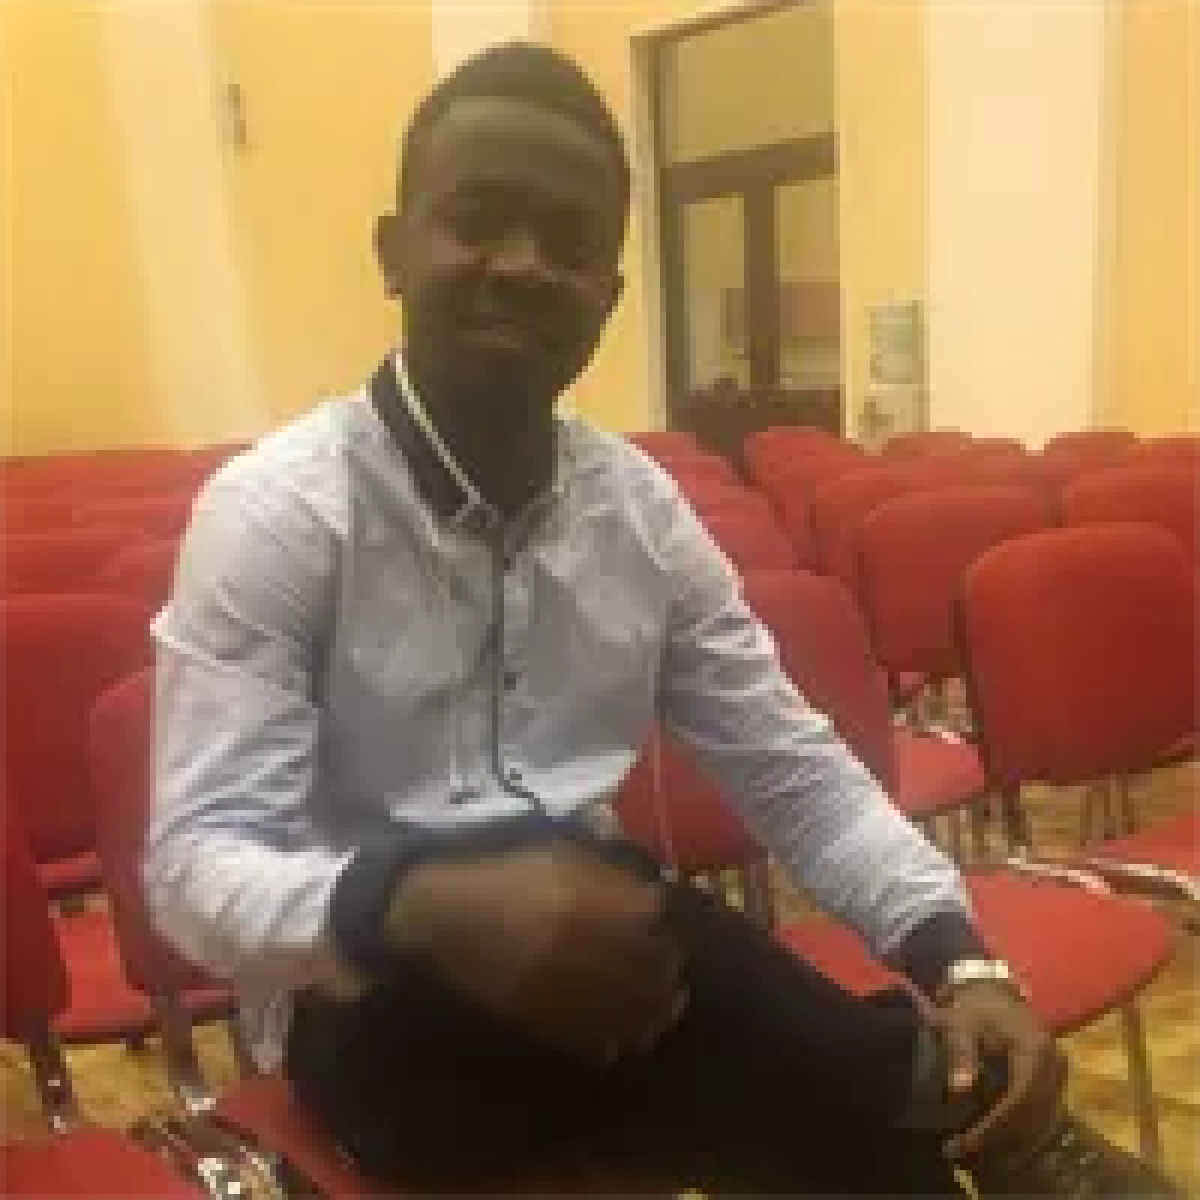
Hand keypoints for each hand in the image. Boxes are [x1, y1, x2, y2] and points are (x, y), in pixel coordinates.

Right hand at [386, 839, 686, 1066]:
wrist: (447, 917)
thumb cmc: (506, 877)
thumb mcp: (558, 854)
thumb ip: (605, 867)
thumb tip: (649, 886)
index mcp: (586, 899)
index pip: (652, 917)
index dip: (667, 924)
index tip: (668, 926)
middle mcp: (582, 945)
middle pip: (648, 966)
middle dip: (668, 971)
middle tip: (674, 972)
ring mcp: (562, 985)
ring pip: (627, 1008)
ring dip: (653, 1012)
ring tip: (664, 1010)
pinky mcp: (542, 1016)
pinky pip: (591, 1037)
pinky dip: (614, 1040)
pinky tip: (626, 1036)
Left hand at [927, 980, 1066, 1160]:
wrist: (991, 986)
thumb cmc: (973, 1004)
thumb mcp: (960, 1023)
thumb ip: (961, 1054)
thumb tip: (959, 1089)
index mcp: (1034, 1048)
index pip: (1020, 1098)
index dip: (995, 1124)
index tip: (967, 1142)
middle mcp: (1053, 1062)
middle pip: (1033, 1113)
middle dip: (1000, 1138)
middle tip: (966, 1153)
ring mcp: (1057, 1071)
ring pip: (1041, 1118)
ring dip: (1012, 1139)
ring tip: (977, 1154)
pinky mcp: (1053, 1077)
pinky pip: (1042, 1112)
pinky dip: (1022, 1129)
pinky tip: (998, 1141)